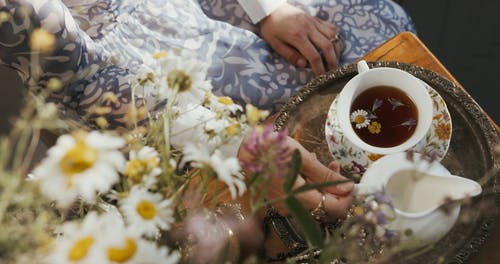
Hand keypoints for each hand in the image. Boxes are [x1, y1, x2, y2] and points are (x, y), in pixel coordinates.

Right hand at [238, 133, 353, 219]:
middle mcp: (292, 208)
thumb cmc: (272, 149)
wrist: (243, 149)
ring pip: (313, 202)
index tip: (352, 182)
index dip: (347, 198)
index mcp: (300, 198)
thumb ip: (326, 175)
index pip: (334, 209)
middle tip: (337, 167)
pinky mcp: (279, 200)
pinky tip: (308, 169)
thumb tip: (348, 187)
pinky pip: (301, 198)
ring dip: (323, 185)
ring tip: (323, 163)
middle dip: (335, 189)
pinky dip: (309, 185)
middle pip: (324, 207)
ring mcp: (285, 205)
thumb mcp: (302, 157)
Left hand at [259, 3, 340, 75]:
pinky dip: (335, 37)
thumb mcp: (275, 44)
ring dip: (336, 49)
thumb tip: (304, 65)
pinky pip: (331, 27)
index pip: (314, 56)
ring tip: (335, 60)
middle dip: (332, 61)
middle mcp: (308, 28)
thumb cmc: (271, 28)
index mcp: (297, 36)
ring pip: (333, 35)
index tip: (321, 78)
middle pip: (327, 46)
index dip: (320, 69)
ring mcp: (313, 21)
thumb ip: (290, 55)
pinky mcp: (315, 18)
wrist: (270, 10)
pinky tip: (333, 45)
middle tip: (333, 72)